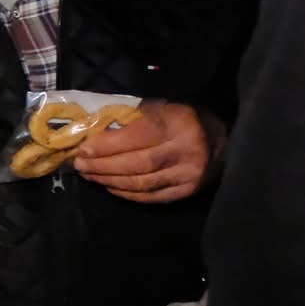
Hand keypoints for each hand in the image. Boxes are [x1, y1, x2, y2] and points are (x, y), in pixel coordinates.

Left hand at [73, 100, 224, 203]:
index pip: (138, 137)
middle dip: (102, 166)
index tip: (83, 148)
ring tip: (89, 175)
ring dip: (109, 180)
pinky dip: (126, 193)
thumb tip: (94, 129)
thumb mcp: (162, 108)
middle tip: (80, 165)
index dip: (107, 145)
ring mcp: (189, 174)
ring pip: (141, 183)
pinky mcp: (188, 191)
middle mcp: (187, 150)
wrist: (225, 142)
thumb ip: (133, 117)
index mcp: (180, 123)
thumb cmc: (184, 120)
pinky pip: (151, 196)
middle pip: (136, 164)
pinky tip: (110, 186)